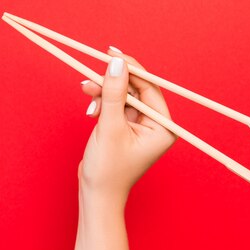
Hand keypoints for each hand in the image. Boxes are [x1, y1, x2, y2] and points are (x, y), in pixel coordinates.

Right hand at [78, 48, 176, 200]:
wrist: (95, 195)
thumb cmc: (107, 170)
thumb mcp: (109, 127)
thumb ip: (113, 93)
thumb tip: (116, 62)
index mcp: (163, 127)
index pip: (149, 87)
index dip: (130, 68)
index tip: (111, 54)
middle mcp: (156, 125)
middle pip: (135, 89)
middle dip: (111, 82)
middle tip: (91, 74)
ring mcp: (140, 126)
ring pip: (122, 95)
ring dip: (103, 92)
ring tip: (86, 92)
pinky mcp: (125, 128)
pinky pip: (115, 105)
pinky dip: (101, 103)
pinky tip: (91, 109)